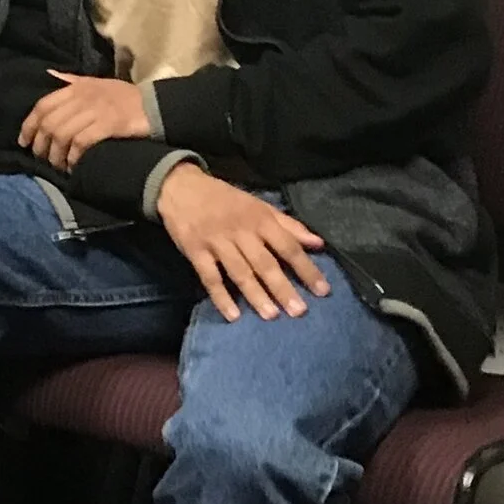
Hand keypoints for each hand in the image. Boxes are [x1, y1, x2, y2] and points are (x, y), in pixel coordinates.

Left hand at [20, 71, 150, 169]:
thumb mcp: (96, 82)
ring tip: (58, 166)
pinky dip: (73, 157)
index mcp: (76, 87)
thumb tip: (49, 74)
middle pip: (49, 123)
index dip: (29, 125)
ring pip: (62, 134)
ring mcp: (96, 110)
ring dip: (56, 155)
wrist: (155, 105)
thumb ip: (72, 80)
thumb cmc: (124, 96)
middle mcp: (82, 97)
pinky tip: (73, 165)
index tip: (24, 142)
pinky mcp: (109, 125)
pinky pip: (81, 142)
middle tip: (42, 159)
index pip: (42, 106)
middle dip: (41, 145)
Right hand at [156, 164, 329, 321]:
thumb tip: (318, 243)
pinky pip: (209, 277)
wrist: (181, 187)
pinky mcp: (195, 251)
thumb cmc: (225, 199)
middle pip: (265, 263)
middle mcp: (240, 232)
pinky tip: (233, 315)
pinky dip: (220, 297)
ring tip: (271, 316)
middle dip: (282, 288)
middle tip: (298, 311)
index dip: (306, 269)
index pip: (288, 246)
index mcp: (259, 219)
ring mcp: (216, 242)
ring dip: (255, 295)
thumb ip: (288, 225)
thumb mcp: (258, 205)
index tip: (323, 291)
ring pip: (239, 272)